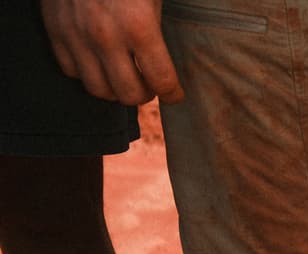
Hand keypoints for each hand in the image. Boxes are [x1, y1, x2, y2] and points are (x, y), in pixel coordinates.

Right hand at [40, 0, 183, 105]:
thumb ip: (157, 26)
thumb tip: (164, 61)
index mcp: (139, 26)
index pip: (162, 81)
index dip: (172, 92)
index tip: (174, 93)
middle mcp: (106, 37)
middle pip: (129, 94)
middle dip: (144, 93)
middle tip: (149, 83)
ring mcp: (77, 36)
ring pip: (99, 90)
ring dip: (115, 88)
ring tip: (124, 76)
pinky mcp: (56, 31)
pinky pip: (72, 71)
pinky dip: (87, 72)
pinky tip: (98, 61)